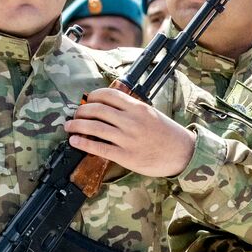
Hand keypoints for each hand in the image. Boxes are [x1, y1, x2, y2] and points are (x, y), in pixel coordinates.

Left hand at [63, 88, 195, 177]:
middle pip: (97, 110)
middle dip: (81, 111)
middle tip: (74, 115)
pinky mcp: (126, 156)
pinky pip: (99, 147)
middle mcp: (131, 121)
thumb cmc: (167, 134)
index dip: (92, 97)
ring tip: (69, 127)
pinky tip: (74, 141)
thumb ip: (131, 109)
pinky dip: (83, 143)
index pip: (109, 95)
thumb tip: (107, 106)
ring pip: (95, 127)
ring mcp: (128, 139)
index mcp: (137, 108)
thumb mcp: (151, 114)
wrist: (182, 154)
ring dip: (77, 126)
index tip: (86, 101)